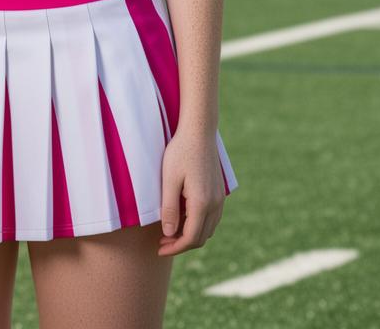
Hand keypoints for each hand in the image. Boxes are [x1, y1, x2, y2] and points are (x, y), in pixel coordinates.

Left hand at [157, 128, 226, 256]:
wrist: (199, 132)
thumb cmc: (180, 152)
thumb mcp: (169, 179)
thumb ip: (170, 208)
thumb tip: (169, 233)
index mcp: (202, 203)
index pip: (191, 238)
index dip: (175, 247)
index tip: (159, 248)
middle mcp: (215, 204)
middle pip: (201, 237)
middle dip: (181, 244)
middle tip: (162, 241)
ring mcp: (220, 198)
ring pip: (208, 229)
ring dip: (191, 235)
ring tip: (170, 231)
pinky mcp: (220, 192)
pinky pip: (212, 218)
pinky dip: (199, 225)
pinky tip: (183, 217)